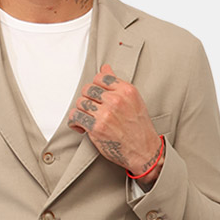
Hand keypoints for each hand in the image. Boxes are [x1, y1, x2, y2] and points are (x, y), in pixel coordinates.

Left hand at [67, 64, 163, 182]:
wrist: (144, 151)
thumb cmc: (140, 128)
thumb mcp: (134, 100)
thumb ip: (118, 84)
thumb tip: (105, 68)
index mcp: (126, 90)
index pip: (100, 77)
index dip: (95, 86)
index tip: (96, 96)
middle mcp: (116, 100)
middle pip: (87, 89)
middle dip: (87, 99)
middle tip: (91, 108)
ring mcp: (105, 114)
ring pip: (80, 102)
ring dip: (81, 111)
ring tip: (86, 118)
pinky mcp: (96, 128)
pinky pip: (76, 117)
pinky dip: (75, 122)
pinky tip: (81, 126)